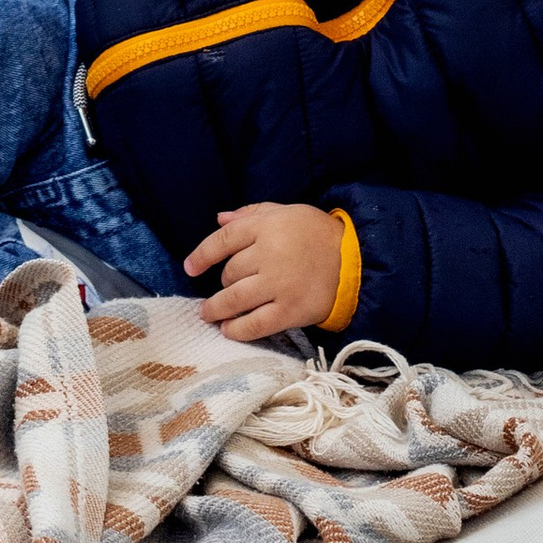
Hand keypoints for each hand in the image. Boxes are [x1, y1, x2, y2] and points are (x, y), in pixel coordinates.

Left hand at [183, 201, 344, 341]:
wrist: (354, 261)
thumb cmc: (316, 233)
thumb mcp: (286, 212)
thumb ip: (251, 214)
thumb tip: (218, 219)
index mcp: (266, 226)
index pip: (223, 240)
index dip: (201, 255)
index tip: (189, 268)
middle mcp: (269, 254)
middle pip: (229, 273)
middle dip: (223, 283)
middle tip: (224, 289)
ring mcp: (278, 284)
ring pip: (234, 300)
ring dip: (216, 309)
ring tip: (208, 314)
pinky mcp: (289, 310)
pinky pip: (254, 324)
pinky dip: (236, 329)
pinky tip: (228, 330)